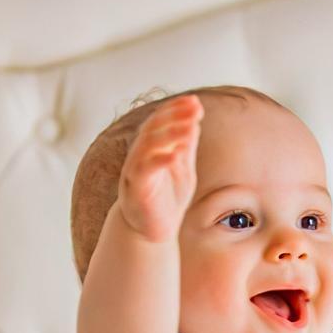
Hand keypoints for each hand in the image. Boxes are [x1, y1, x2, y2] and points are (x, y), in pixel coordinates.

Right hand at [118, 94, 203, 241]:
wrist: (153, 230)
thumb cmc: (168, 200)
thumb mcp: (183, 170)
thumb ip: (186, 148)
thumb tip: (194, 122)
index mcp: (153, 148)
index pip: (162, 121)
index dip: (177, 109)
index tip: (196, 102)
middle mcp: (141, 154)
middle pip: (155, 128)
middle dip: (175, 116)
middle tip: (194, 108)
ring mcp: (137, 169)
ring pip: (149, 144)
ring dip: (170, 133)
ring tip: (189, 126)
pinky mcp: (136, 188)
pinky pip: (145, 170)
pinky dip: (160, 161)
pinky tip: (175, 155)